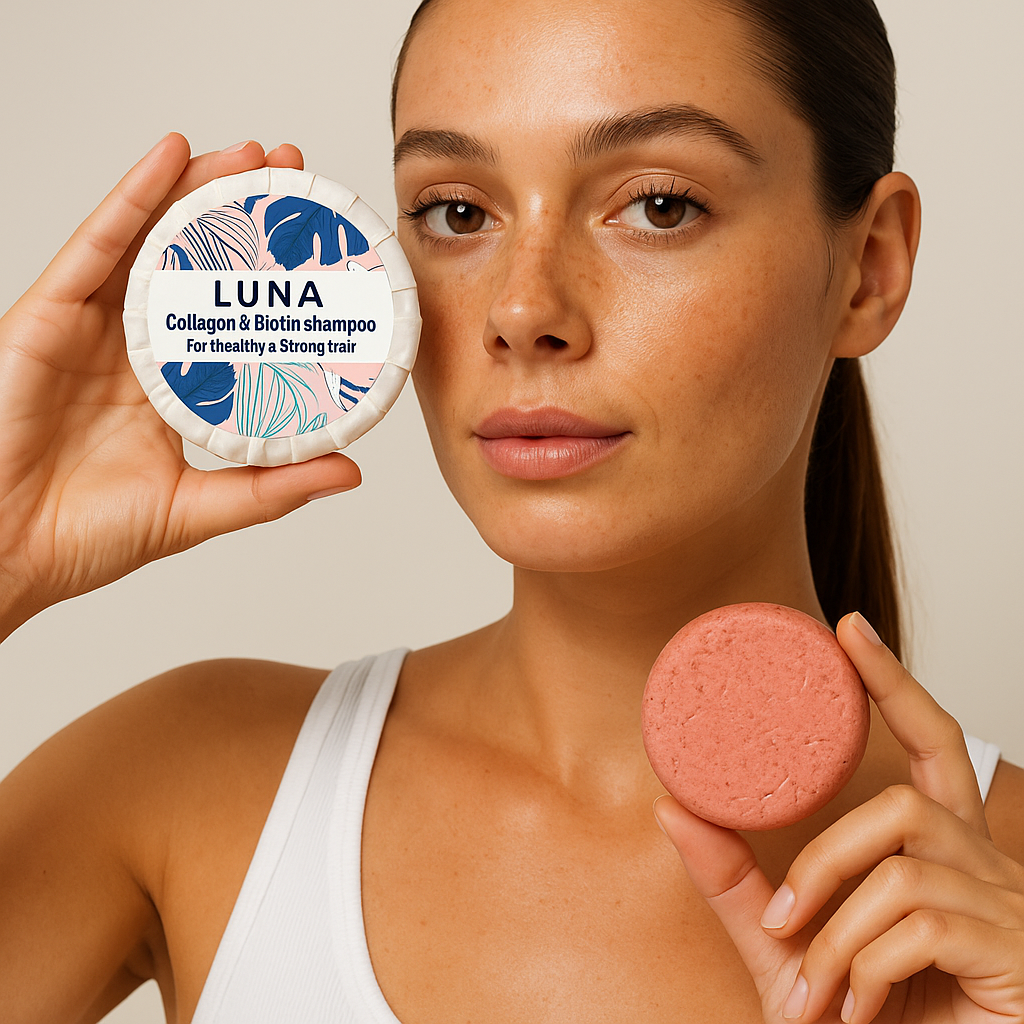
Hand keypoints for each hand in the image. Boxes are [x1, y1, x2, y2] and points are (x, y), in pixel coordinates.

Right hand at [0, 135, 360, 636]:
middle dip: (240, 216)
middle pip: (192, 264)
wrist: (6, 553)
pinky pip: (95, 244)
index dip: (266, 279)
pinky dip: (134, 195)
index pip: (225, 316)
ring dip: (199, 190)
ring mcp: (89, 327)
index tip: (316, 249)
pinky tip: (173, 155)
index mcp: (167, 388)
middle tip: (293, 177)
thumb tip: (349, 472)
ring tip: (253, 156)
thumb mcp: (199, 507)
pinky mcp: (46, 314)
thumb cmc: (84, 537)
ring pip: (150, 240)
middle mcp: (131, 348)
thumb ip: (272, 488)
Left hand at [653, 611, 1023, 1022]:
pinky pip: (922, 923)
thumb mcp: (788, 949)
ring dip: (835, 932)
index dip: (894, 682)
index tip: (848, 628)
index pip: (931, 743)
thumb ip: (737, 884)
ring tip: (817, 991)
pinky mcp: (1015, 951)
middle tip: (782, 922)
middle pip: (908, 798)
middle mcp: (986, 869)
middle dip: (828, 855)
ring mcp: (1010, 910)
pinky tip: (857, 1008)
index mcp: (941, 857)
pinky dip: (866, 967)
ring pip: (900, 866)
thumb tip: (672, 806)